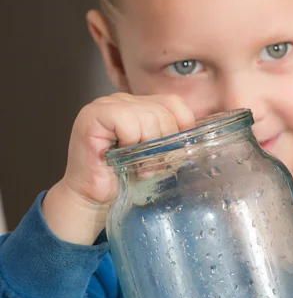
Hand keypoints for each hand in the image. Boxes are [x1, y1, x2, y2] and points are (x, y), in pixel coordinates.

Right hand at [42, 93, 194, 243]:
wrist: (91, 198)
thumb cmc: (122, 178)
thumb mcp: (154, 155)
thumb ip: (168, 139)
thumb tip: (195, 137)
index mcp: (139, 104)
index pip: (174, 103)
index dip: (180, 127)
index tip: (170, 152)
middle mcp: (122, 99)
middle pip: (163, 111)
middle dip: (162, 143)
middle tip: (149, 165)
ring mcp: (105, 104)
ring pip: (147, 116)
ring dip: (146, 147)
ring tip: (134, 163)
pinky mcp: (92, 115)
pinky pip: (127, 122)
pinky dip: (129, 142)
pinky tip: (118, 156)